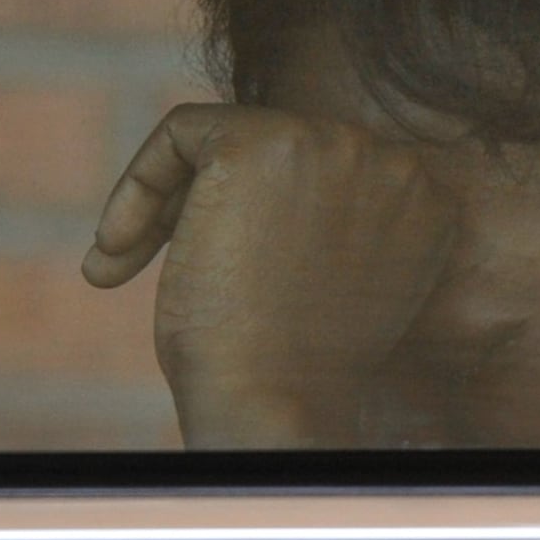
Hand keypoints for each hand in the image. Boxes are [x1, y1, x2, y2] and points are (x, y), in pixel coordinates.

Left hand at [82, 104, 460, 446]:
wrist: (275, 404)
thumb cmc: (290, 375)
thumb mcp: (327, 285)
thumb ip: (323, 226)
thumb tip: (260, 192)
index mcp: (425, 201)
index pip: (326, 175)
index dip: (259, 223)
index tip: (217, 281)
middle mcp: (391, 162)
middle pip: (277, 150)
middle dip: (205, 208)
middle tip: (142, 268)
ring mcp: (332, 144)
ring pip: (224, 140)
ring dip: (166, 206)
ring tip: (121, 266)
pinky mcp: (262, 141)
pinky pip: (180, 135)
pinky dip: (138, 184)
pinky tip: (114, 252)